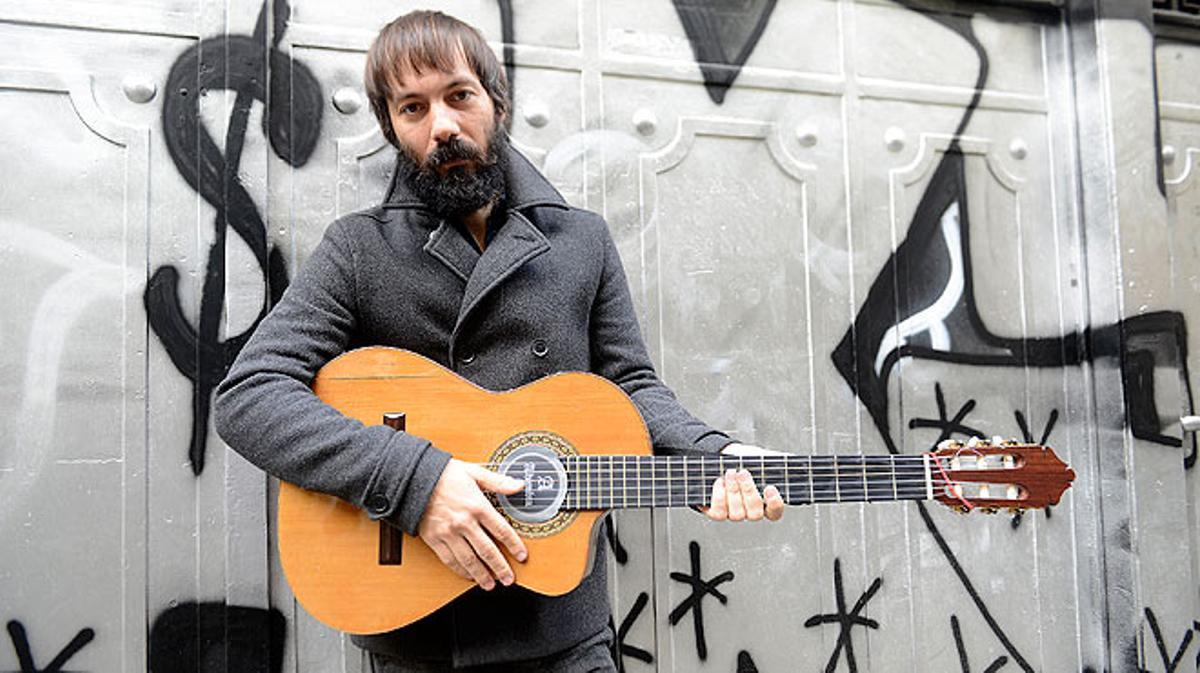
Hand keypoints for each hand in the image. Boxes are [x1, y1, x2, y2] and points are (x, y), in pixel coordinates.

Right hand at [416, 459, 526, 589]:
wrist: (412, 479)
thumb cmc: (443, 474)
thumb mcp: (474, 472)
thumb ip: (498, 482)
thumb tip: (519, 485)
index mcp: (477, 506)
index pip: (502, 531)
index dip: (514, 546)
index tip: (522, 556)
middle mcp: (464, 522)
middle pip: (488, 551)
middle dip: (501, 568)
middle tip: (509, 579)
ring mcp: (449, 533)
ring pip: (469, 560)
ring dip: (482, 575)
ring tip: (491, 584)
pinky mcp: (434, 540)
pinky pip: (450, 560)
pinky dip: (461, 571)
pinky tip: (468, 576)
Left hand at [704, 443, 784, 521]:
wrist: (725, 458)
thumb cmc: (746, 461)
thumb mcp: (762, 459)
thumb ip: (775, 462)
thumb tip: (786, 459)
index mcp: (767, 503)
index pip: (775, 512)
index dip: (774, 504)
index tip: (770, 488)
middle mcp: (752, 512)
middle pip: (755, 514)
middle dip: (748, 492)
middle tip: (743, 473)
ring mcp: (735, 514)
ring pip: (737, 514)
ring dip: (733, 491)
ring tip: (730, 472)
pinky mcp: (719, 513)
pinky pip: (720, 513)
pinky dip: (719, 496)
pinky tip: (720, 481)